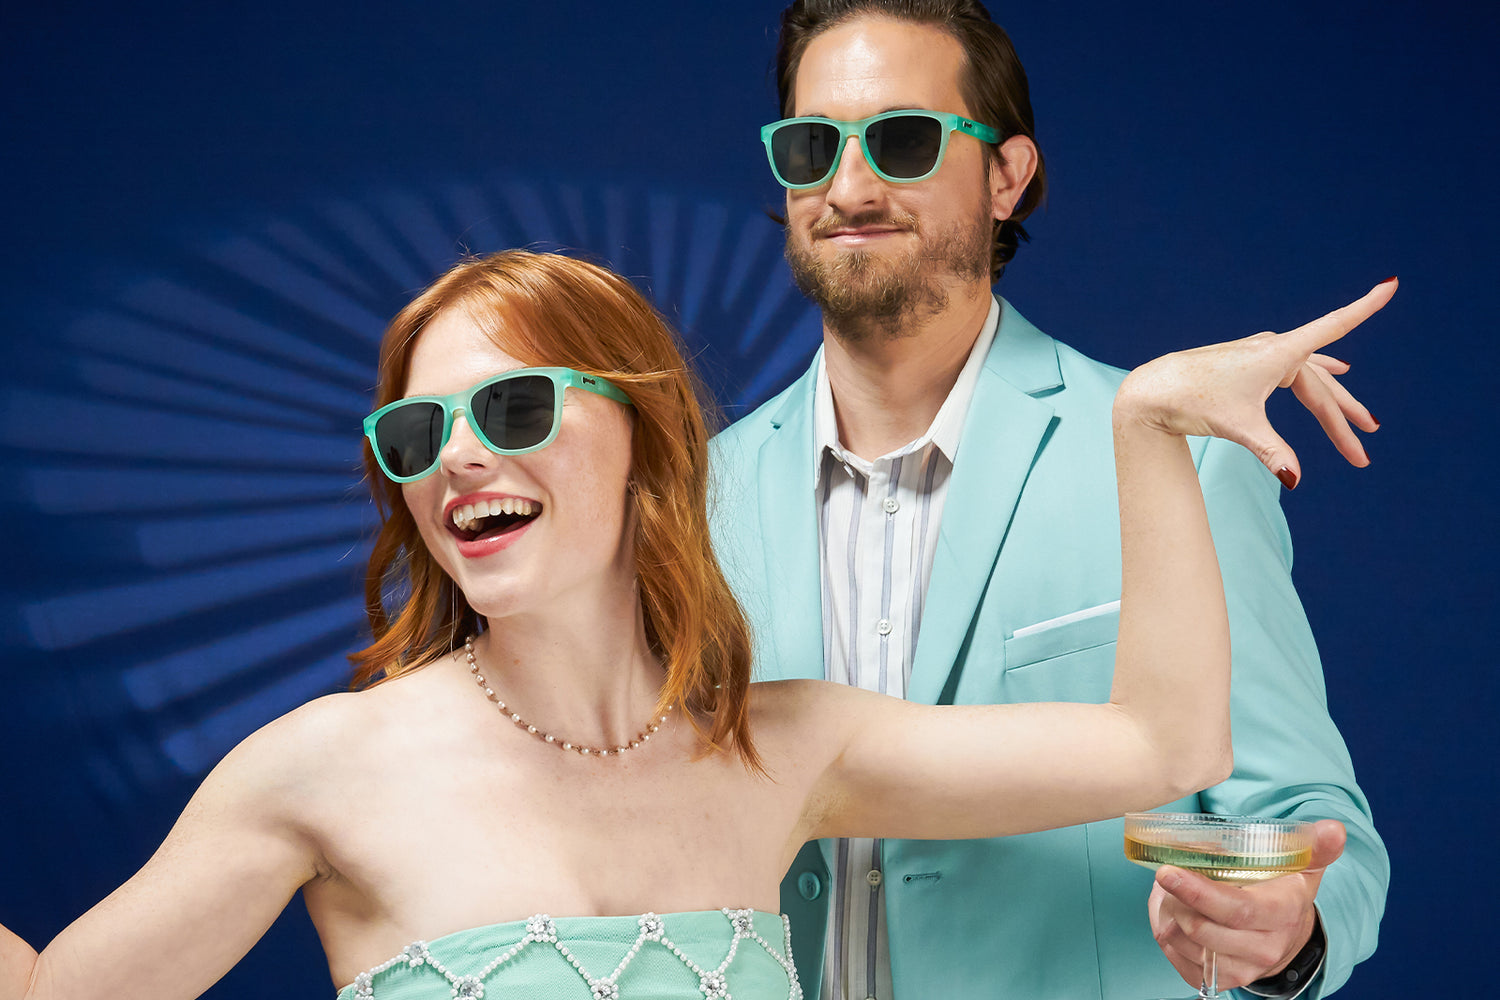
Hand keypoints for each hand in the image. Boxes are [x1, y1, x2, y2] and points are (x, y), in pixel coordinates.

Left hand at [1114, 278, 1394, 486]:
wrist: (1154, 390)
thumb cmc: (1192, 402)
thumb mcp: (1237, 427)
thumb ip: (1271, 452)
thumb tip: (1295, 480)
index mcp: (1278, 353)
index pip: (1333, 326)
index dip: (1365, 307)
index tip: (1392, 285)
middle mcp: (1274, 349)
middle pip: (1321, 386)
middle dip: (1342, 421)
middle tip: (1362, 455)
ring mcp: (1263, 356)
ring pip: (1309, 384)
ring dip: (1331, 408)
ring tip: (1362, 425)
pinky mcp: (1252, 365)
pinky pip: (1296, 370)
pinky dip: (1317, 376)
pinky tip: (1338, 372)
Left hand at [1148, 819, 1345, 989]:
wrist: (1286, 937)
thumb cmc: (1284, 891)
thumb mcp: (1303, 865)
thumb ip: (1315, 845)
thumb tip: (1334, 828)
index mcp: (1281, 915)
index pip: (1236, 910)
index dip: (1199, 893)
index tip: (1168, 872)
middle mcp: (1262, 948)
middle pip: (1201, 928)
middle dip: (1174, 898)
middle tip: (1168, 874)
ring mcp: (1240, 968)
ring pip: (1182, 942)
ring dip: (1167, 912)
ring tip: (1173, 892)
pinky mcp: (1217, 980)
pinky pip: (1176, 957)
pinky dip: (1165, 932)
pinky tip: (1174, 914)